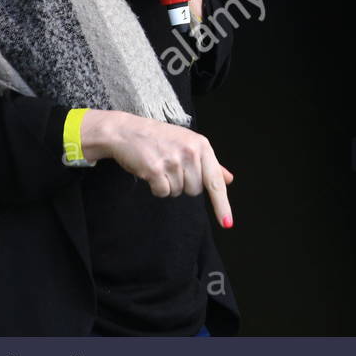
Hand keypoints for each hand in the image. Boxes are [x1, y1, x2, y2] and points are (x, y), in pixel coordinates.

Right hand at [79, 109, 233, 227]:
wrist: (126, 132)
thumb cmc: (160, 139)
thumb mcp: (189, 144)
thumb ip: (210, 164)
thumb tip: (229, 179)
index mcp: (201, 145)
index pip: (215, 181)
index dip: (222, 205)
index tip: (227, 223)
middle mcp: (190, 152)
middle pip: (195, 190)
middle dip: (184, 184)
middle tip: (172, 166)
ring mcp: (172, 160)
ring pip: (178, 192)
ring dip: (169, 185)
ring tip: (161, 165)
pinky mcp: (155, 169)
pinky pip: (163, 193)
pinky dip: (156, 187)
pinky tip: (151, 171)